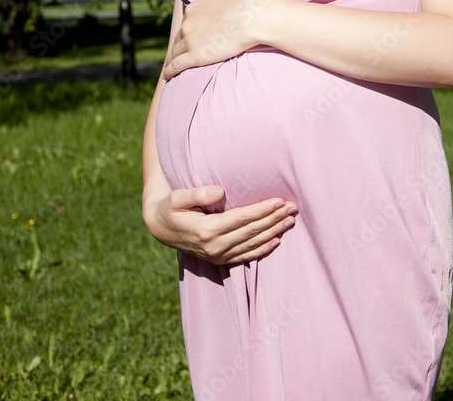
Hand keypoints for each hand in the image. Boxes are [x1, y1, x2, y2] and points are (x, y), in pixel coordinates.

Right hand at [144, 184, 297, 264]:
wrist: (159, 228)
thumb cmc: (170, 207)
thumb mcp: (177, 197)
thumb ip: (197, 193)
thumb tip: (220, 191)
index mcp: (207, 230)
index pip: (242, 219)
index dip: (262, 210)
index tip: (279, 200)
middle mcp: (215, 246)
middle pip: (252, 232)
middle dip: (274, 219)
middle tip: (293, 208)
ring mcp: (218, 256)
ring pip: (252, 244)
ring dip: (273, 232)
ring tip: (290, 221)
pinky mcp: (219, 260)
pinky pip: (246, 256)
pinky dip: (262, 249)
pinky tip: (276, 241)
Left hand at [163, 0, 271, 78]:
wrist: (251, 18)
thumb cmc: (243, 5)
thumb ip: (213, 0)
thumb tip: (215, 2)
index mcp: (192, 10)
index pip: (185, 24)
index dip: (186, 33)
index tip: (188, 40)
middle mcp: (187, 24)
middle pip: (178, 39)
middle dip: (178, 47)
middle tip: (178, 55)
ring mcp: (190, 41)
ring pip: (175, 53)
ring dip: (173, 59)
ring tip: (171, 68)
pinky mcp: (196, 56)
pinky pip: (176, 65)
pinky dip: (169, 71)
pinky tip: (167, 76)